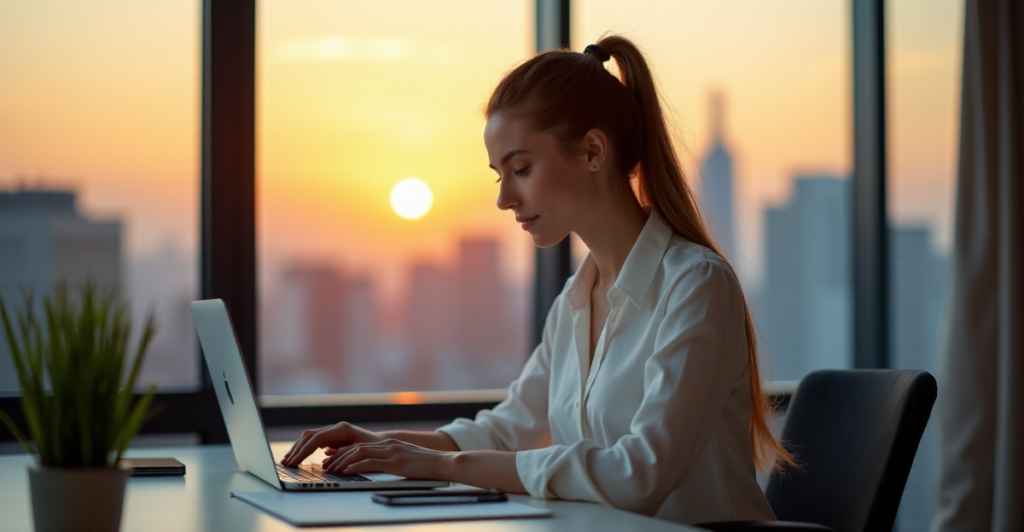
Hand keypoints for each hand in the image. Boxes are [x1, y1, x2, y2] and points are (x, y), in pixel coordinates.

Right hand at [282, 422, 382, 466]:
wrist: (382, 443)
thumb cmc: (374, 448)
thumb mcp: (361, 452)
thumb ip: (343, 455)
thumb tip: (325, 461)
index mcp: (342, 429)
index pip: (316, 439)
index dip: (303, 451)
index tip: (294, 462)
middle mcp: (336, 428)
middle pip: (309, 436)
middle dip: (296, 450)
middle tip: (286, 463)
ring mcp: (333, 431)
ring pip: (309, 437)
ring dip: (298, 449)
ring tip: (287, 461)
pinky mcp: (332, 437)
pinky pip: (314, 441)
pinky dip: (304, 449)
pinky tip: (297, 457)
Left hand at [322, 439, 453, 480]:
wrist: (444, 463)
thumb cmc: (428, 466)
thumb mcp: (407, 460)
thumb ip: (392, 461)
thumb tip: (379, 468)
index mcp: (391, 444)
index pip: (361, 446)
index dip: (344, 453)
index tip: (333, 460)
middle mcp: (389, 445)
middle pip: (357, 448)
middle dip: (338, 457)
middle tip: (326, 465)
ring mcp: (392, 452)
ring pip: (360, 453)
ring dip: (343, 461)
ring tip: (332, 469)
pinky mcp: (395, 462)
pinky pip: (371, 463)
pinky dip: (356, 466)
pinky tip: (347, 471)